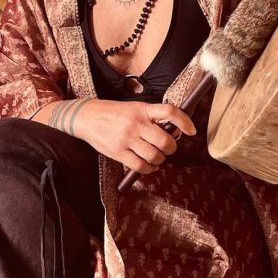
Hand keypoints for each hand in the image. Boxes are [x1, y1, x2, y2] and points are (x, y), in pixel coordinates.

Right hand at [42, 98, 194, 173]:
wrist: (86, 117)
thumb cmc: (112, 113)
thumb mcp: (133, 108)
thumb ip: (150, 117)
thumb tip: (172, 131)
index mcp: (142, 109)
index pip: (169, 112)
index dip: (184, 122)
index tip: (191, 131)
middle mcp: (136, 123)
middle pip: (165, 141)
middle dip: (171, 148)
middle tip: (168, 148)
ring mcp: (127, 139)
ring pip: (154, 156)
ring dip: (160, 160)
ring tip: (158, 158)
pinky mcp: (118, 152)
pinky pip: (140, 166)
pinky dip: (149, 169)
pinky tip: (149, 166)